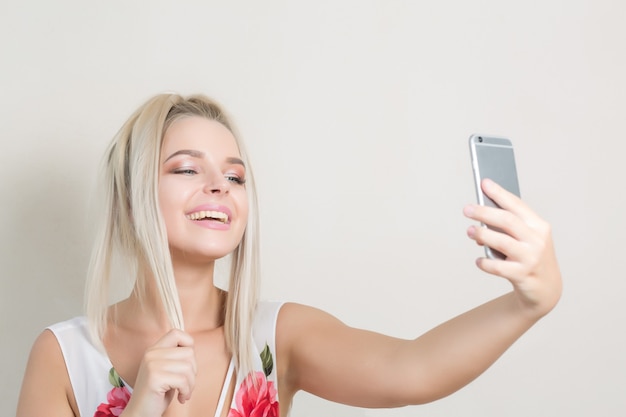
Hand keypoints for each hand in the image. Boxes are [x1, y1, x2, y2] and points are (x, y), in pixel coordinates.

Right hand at [121, 329, 196, 416]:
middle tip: (186, 384)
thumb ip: (176, 357)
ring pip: (188, 367)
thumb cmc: (158, 394)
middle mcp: (152, 353)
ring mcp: (152, 364)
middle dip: (193, 371)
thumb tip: (192, 349)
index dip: (188, 345)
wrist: (140, 414)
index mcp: (154, 349)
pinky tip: (181, 398)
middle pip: (189, 353)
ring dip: (191, 384)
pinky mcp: (155, 377)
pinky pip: (183, 380)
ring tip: (183, 392)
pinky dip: (186, 391)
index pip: (176, 333)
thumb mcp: (167, 370)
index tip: (187, 363)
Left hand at [464, 178, 561, 318]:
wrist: (546, 288)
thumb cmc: (530, 256)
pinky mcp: (523, 275)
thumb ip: (509, 226)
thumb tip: (481, 214)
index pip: (516, 205)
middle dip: (484, 212)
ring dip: (482, 235)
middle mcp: (537, 240)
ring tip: (470, 231)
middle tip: (467, 209)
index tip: (484, 183)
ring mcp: (531, 258)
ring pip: (502, 242)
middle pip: (507, 221)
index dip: (499, 193)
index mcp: (539, 226)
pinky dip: (485, 263)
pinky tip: (479, 260)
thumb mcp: (526, 238)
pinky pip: (498, 267)